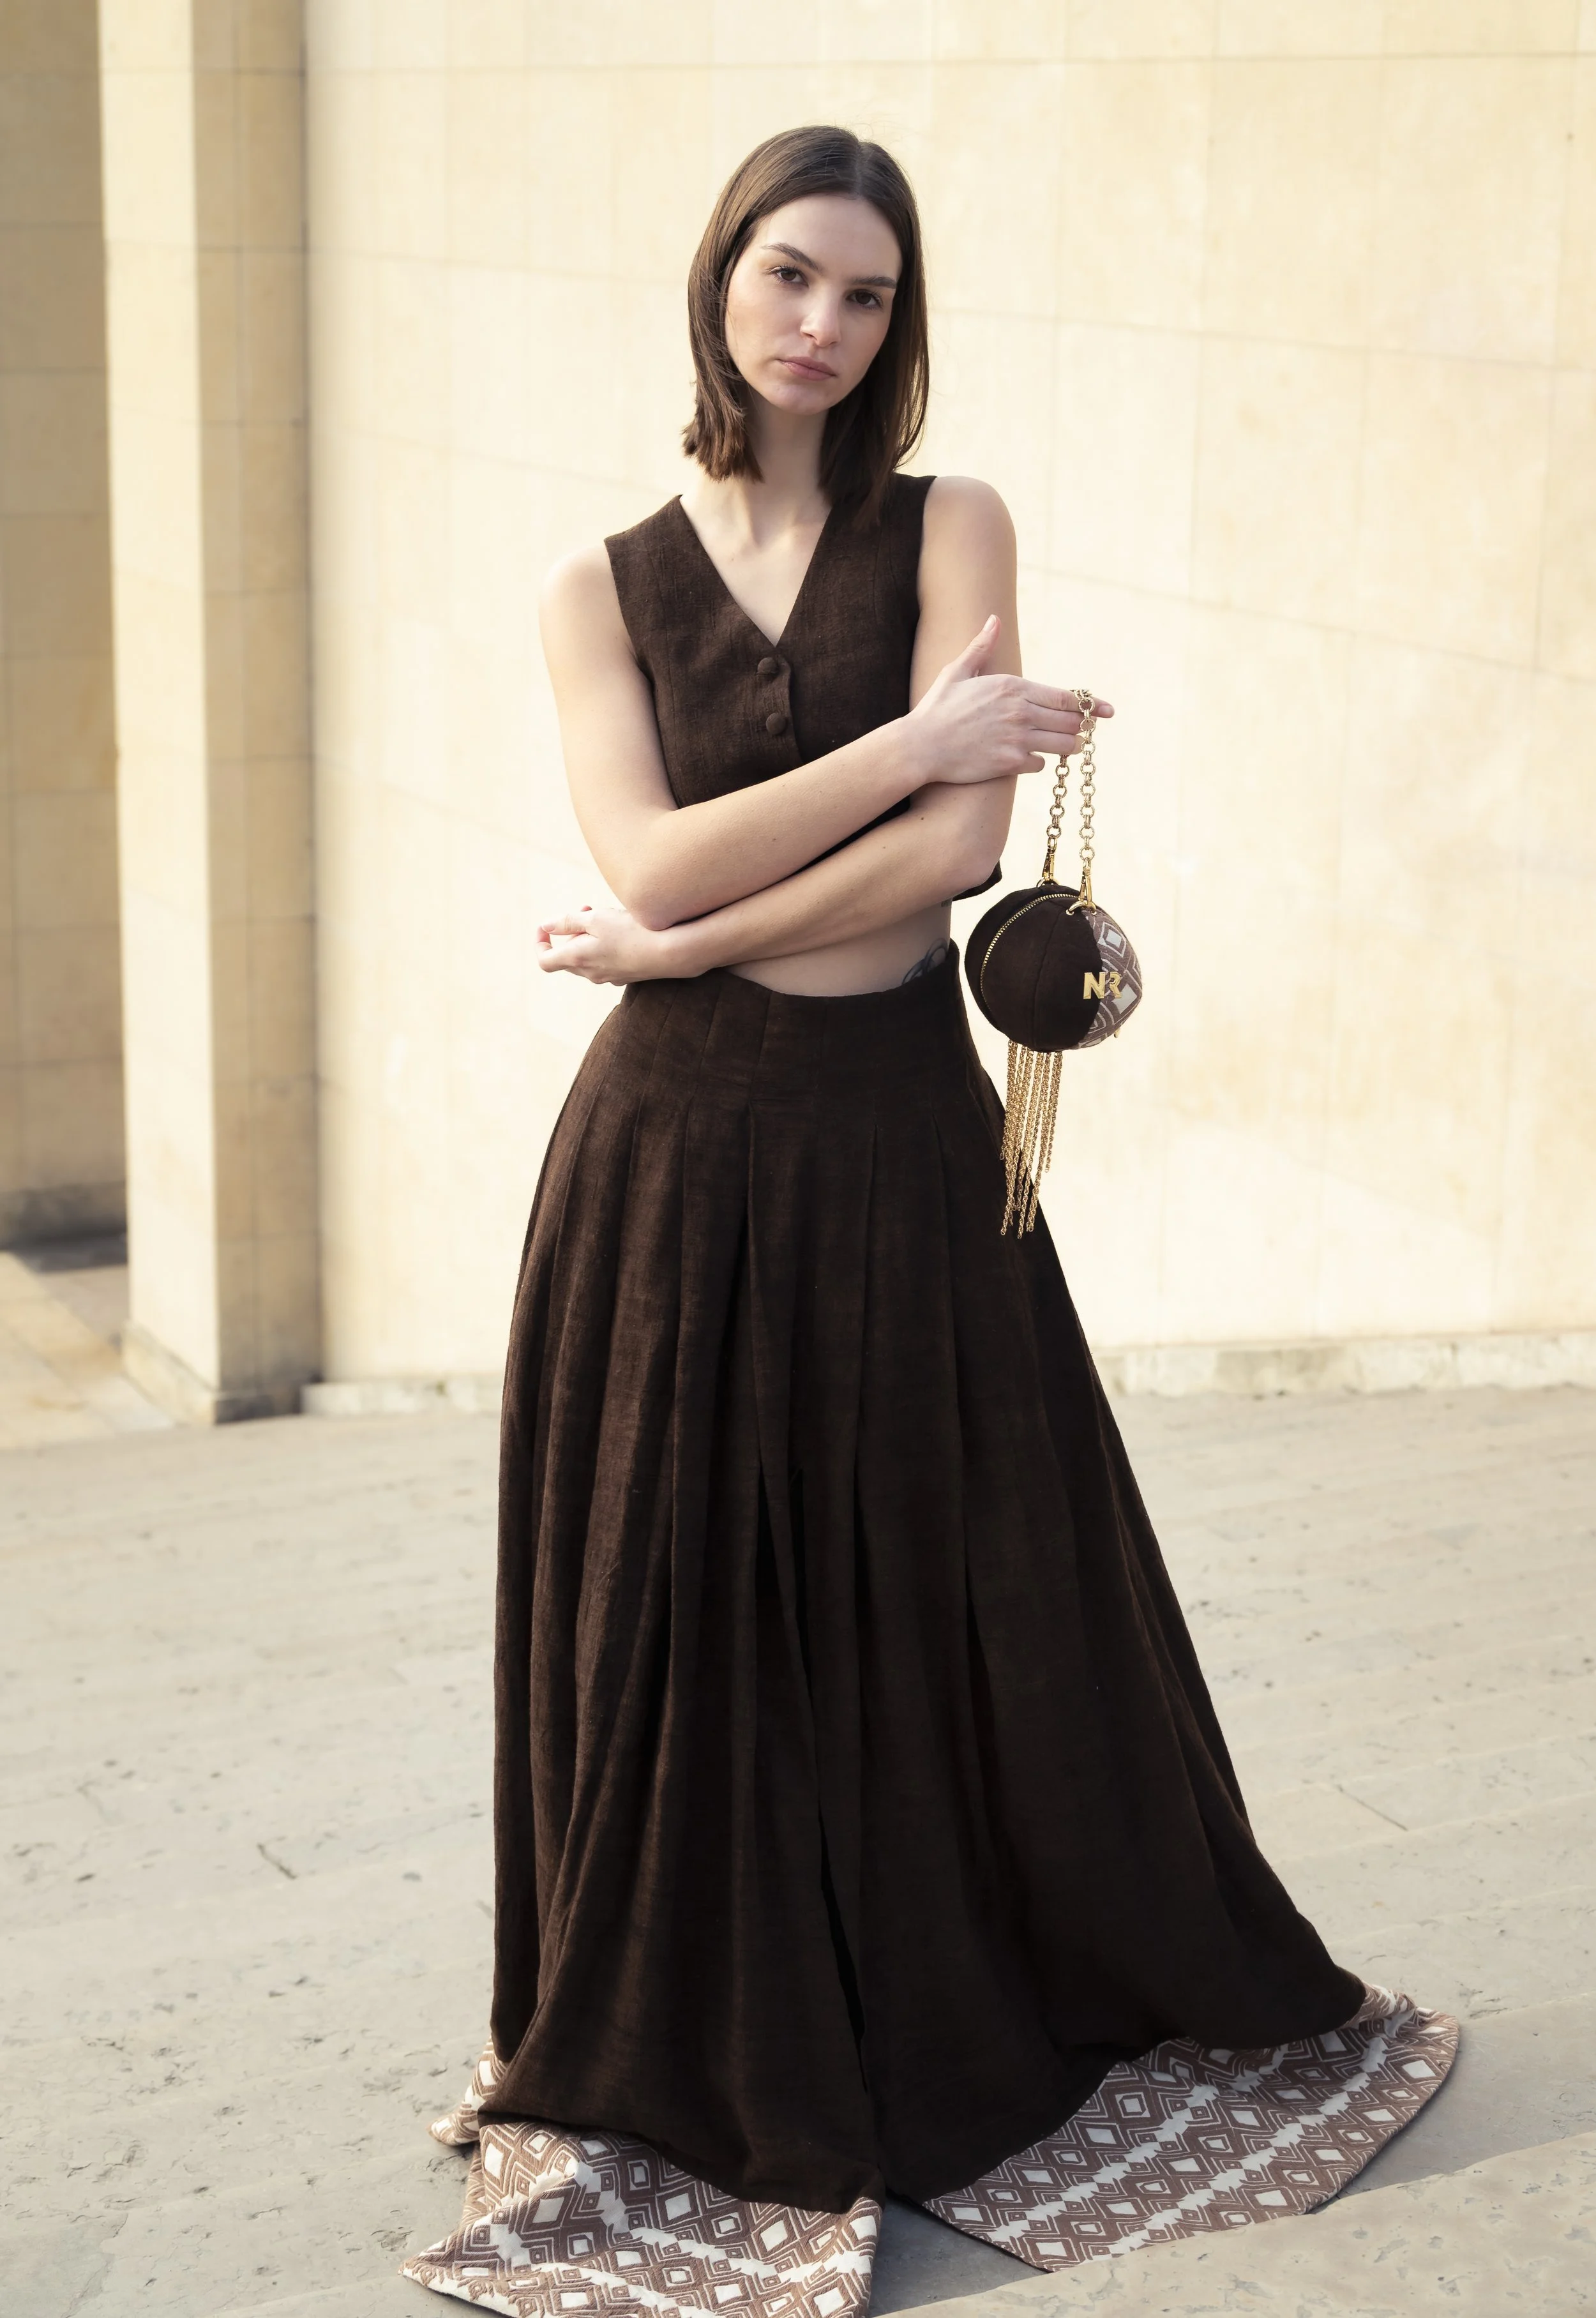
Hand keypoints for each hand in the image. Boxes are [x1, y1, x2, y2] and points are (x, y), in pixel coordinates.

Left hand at [535, 904, 686, 985]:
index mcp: (577, 959)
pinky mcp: (625, 975)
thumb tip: (546, 925)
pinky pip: (605, 960)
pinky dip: (605, 945)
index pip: (544, 961)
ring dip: (589, 936)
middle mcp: (590, 973)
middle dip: (570, 932)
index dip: (540, 943)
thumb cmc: (632, 932)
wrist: (671, 953)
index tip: (545, 928)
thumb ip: (567, 922)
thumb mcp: (596, 919)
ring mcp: (608, 977)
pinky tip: (622, 930)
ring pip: (587, 957)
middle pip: (567, 956)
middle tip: (586, 910)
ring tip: (607, 915)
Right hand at [907, 616, 1112, 785]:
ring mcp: (1017, 738)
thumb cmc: (937, 708)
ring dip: (1068, 745)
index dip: (1091, 704)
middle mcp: (1020, 711)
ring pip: (1064, 744)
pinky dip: (1040, 761)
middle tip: (1082, 729)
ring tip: (1065, 745)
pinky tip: (1029, 758)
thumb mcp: (957, 671)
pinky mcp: (1010, 763)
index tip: (1108, 710)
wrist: (920, 746)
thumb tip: (994, 620)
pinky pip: (1041, 763)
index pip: (1066, 697)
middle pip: (1072, 721)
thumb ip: (981, 647)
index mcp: (1013, 686)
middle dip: (1081, 726)